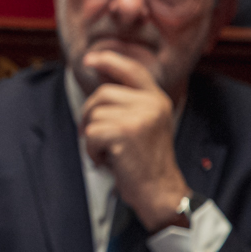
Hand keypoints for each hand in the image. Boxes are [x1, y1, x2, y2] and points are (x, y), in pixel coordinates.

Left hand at [79, 49, 190, 231]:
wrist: (160, 192)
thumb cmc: (147, 163)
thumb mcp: (145, 125)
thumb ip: (129, 104)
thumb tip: (100, 82)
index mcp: (158, 99)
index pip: (132, 70)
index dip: (109, 60)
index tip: (89, 59)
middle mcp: (151, 104)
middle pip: (103, 93)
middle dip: (90, 114)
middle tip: (95, 136)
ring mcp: (139, 117)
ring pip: (95, 115)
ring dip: (93, 137)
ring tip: (109, 152)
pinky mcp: (125, 133)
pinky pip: (92, 134)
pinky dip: (92, 151)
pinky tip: (108, 161)